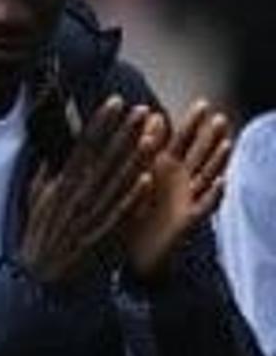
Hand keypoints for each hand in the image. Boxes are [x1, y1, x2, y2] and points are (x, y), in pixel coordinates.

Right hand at [16, 96, 155, 287]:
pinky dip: (132, 197)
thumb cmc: (40, 239)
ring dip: (135, 158)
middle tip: (142, 110)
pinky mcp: (103, 234)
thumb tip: (53, 154)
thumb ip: (45, 177)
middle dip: (124, 133)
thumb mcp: (35, 202)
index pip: (84, 146)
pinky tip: (145, 179)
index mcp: (61, 186)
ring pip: (117, 181)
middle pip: (105, 158)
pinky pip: (120, 213)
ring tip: (152, 135)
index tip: (115, 102)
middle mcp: (77, 197)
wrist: (40, 279)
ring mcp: (91, 216)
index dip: (101, 123)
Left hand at [121, 98, 233, 279]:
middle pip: (199, 153)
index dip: (190, 124)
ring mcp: (187, 199)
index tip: (201, 103)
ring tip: (226, 143)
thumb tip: (147, 114)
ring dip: (217, 160)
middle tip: (218, 116)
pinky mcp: (188, 220)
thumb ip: (140, 147)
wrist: (130, 252)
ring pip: (206, 175)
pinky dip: (214, 195)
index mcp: (163, 168)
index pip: (180, 141)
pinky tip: (222, 183)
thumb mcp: (131, 176)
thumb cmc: (129, 210)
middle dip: (209, 135)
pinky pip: (204, 207)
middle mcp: (180, 181)